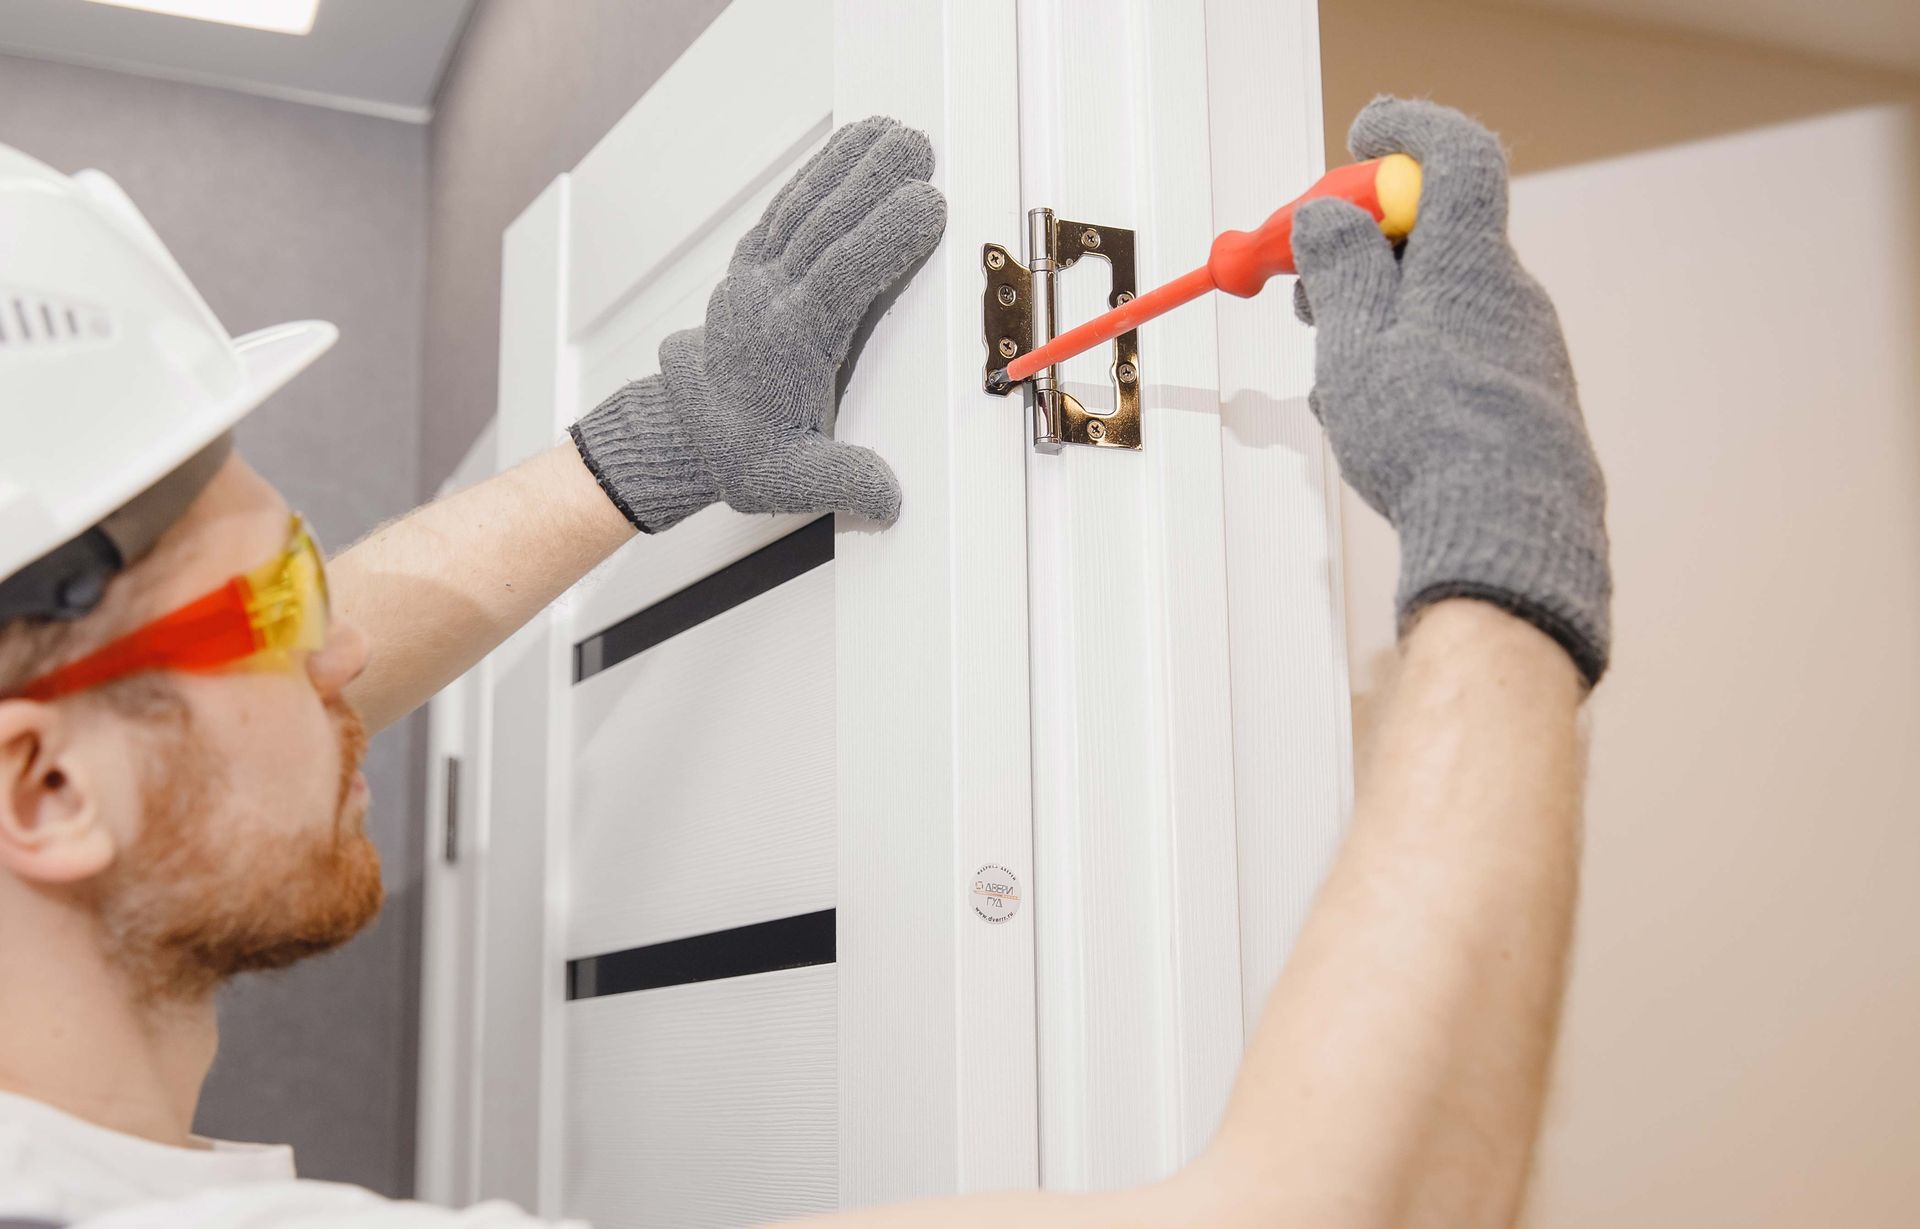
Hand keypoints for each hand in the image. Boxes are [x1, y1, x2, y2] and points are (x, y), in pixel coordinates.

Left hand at [571, 116, 945, 529]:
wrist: (681, 432)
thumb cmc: (737, 451)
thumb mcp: (789, 481)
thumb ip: (843, 482)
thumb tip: (888, 497)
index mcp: (786, 342)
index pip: (839, 278)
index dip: (882, 237)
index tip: (927, 203)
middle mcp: (768, 299)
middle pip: (825, 225)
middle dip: (872, 179)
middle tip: (916, 143)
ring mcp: (757, 277)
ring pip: (804, 205)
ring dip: (847, 163)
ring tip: (889, 129)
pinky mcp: (754, 266)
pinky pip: (787, 208)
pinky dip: (817, 174)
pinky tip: (845, 150)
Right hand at [1292, 97, 1610, 684]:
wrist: (1506, 535)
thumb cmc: (1428, 438)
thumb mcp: (1353, 343)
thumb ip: (1339, 270)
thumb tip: (1325, 218)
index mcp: (1468, 261)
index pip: (1452, 156)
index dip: (1405, 132)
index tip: (1360, 135)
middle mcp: (1508, 293)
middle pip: (1434, 234)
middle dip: (1362, 241)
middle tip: (1305, 272)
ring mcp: (1522, 348)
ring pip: (1439, 302)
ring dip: (1377, 313)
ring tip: (1328, 367)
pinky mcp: (1524, 400)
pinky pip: (1458, 354)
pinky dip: (1408, 361)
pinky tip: (1373, 416)